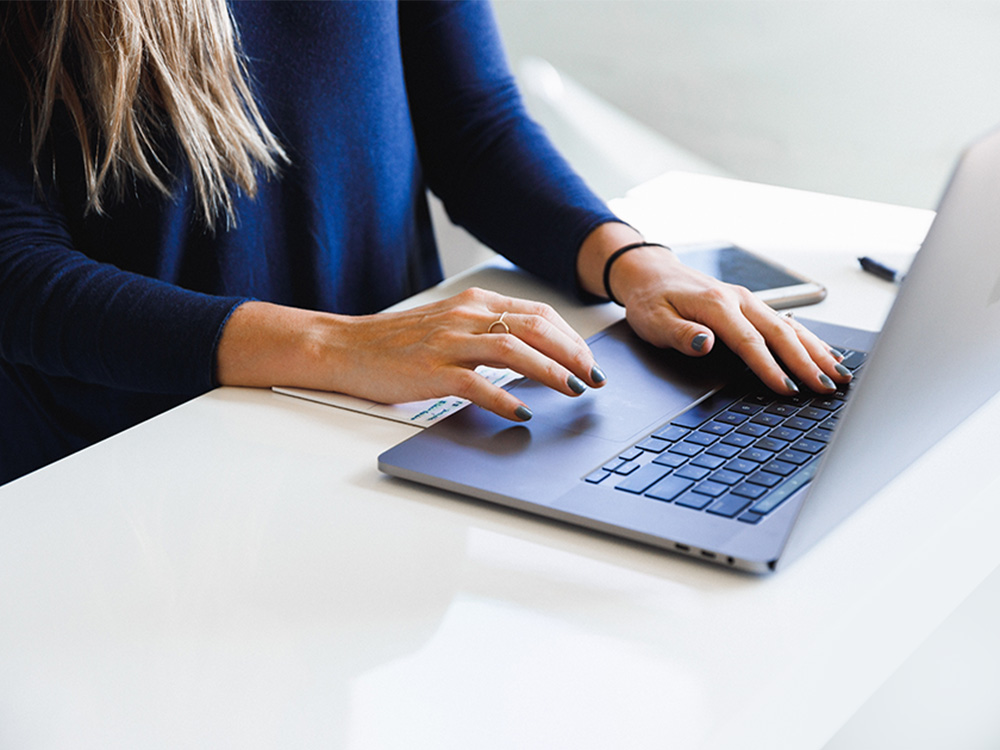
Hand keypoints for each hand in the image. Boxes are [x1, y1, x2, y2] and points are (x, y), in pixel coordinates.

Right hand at [216, 289, 607, 420]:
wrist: (346, 347)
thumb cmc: (397, 342)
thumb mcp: (449, 325)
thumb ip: (487, 333)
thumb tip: (535, 355)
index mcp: (474, 303)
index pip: (537, 313)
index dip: (571, 337)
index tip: (590, 360)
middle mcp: (465, 316)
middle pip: (534, 328)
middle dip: (573, 354)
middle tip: (594, 377)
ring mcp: (448, 343)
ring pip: (514, 350)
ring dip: (551, 371)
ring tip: (573, 391)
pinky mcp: (431, 371)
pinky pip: (476, 384)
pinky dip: (505, 398)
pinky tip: (522, 413)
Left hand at [577, 224, 851, 394]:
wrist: (651, 273)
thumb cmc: (651, 300)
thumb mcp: (654, 321)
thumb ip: (681, 334)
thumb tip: (706, 343)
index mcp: (716, 305)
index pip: (749, 342)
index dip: (770, 367)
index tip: (787, 389)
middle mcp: (739, 300)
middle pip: (781, 334)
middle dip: (807, 362)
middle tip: (827, 388)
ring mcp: (748, 301)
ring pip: (790, 327)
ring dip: (816, 351)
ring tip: (839, 375)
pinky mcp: (751, 305)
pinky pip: (787, 322)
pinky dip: (809, 339)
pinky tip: (826, 354)